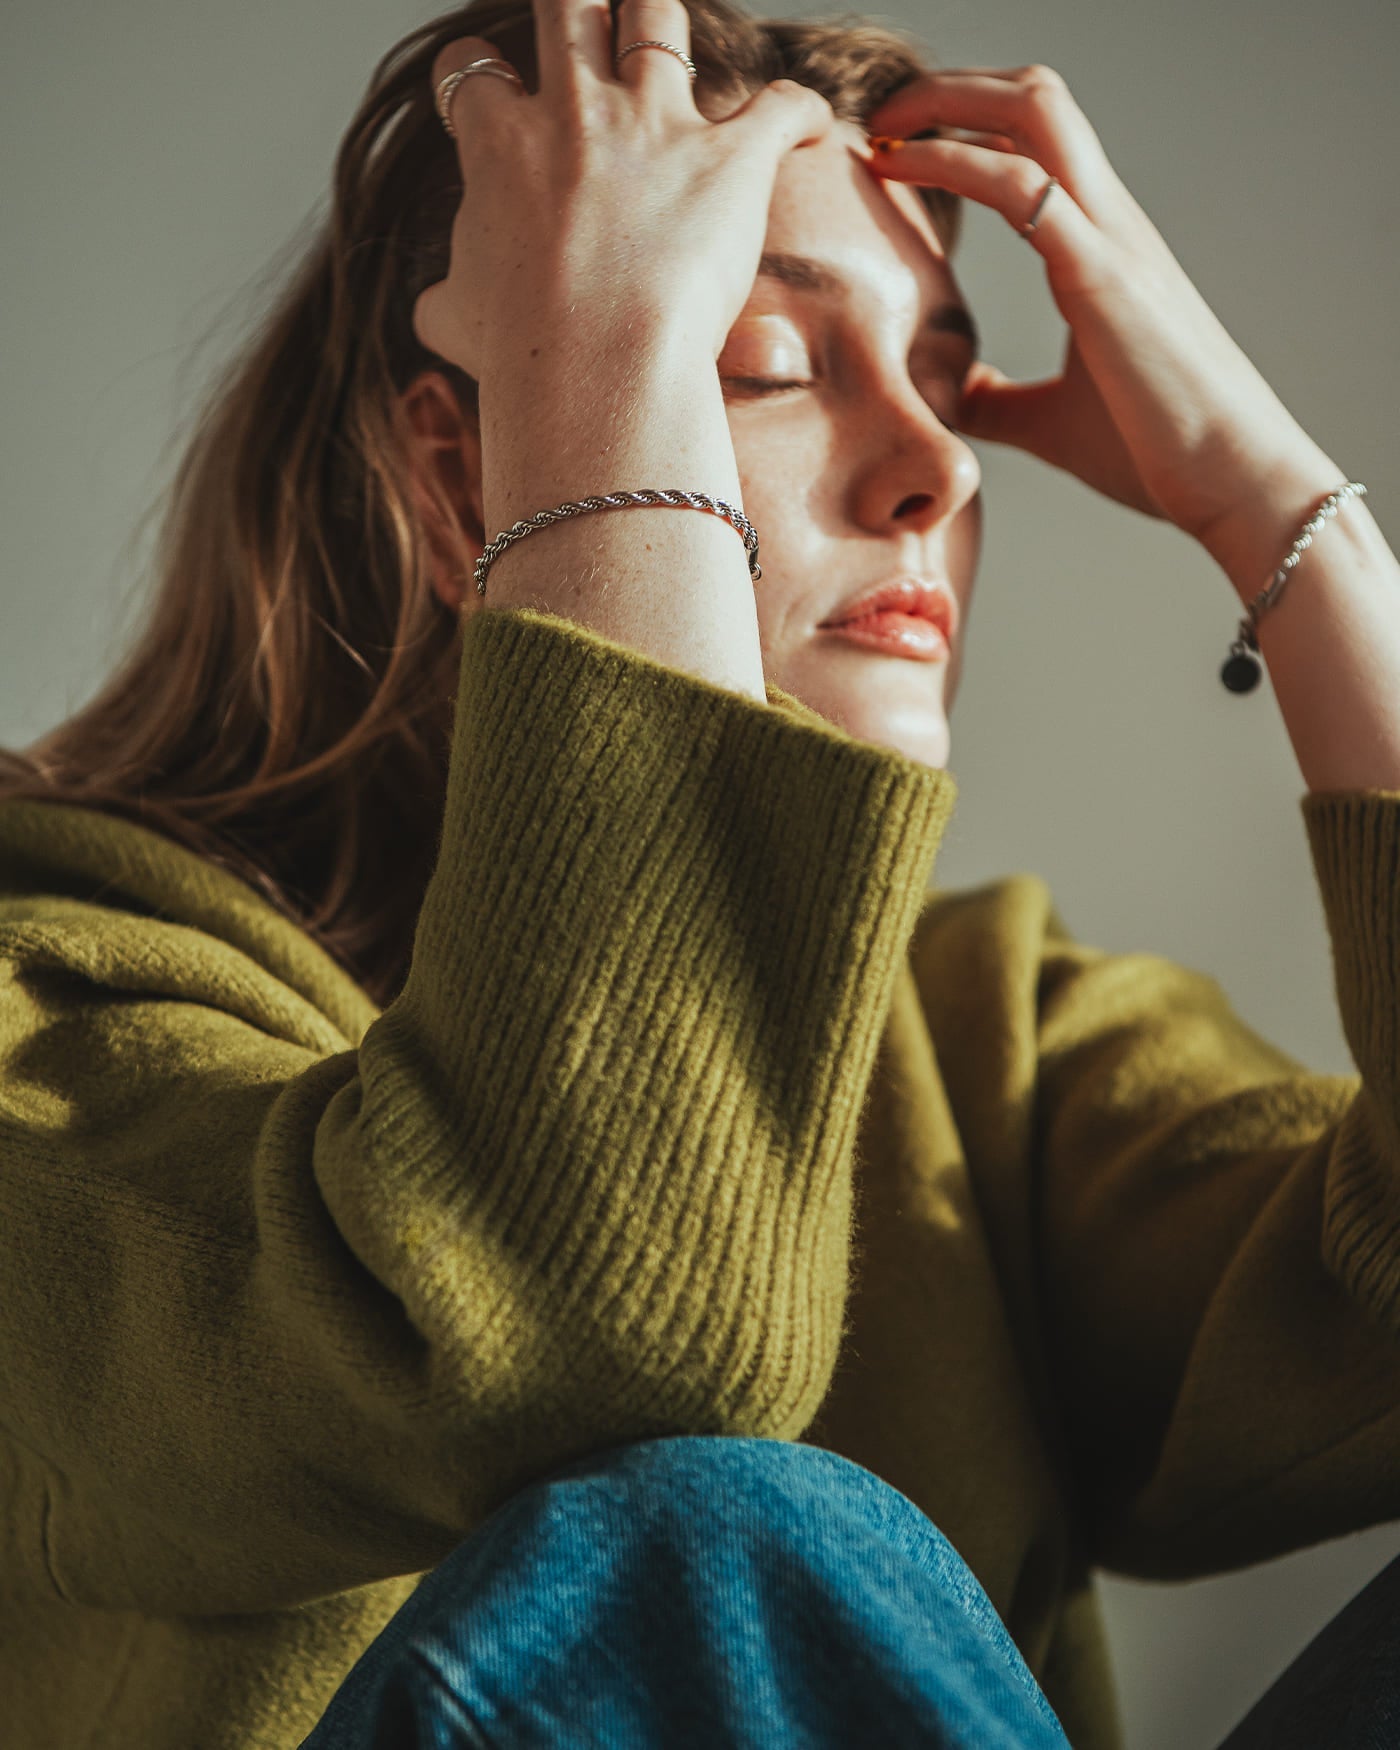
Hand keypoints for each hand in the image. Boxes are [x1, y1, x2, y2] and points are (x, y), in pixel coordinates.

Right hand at [414, 0, 834, 385]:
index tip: (491, 95)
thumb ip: (445, 297)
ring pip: (658, 21)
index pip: (475, 73)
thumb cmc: (521, 352)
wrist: (594, 365)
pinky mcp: (731, 159)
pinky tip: (804, 126)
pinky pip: (780, 106)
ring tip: (664, 38)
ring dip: (659, 23)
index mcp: (499, 144)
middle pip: (568, 11)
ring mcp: (657, 126)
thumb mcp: (455, 323)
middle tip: (579, 29)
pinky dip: (797, 113)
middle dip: (572, 13)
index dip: (480, 78)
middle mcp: (576, 112)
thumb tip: (438, 305)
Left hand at [863, 65, 1320, 549]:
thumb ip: (998, 402)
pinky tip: (901, 169)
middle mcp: (1110, 222)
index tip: (896, 148)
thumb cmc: (1157, 453)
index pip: (1036, 142)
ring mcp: (1110, 240)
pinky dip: (954, 162)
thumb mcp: (1051, 423)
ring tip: (883, 130)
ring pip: (1035, 111)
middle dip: (951, 89)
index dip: (965, 125)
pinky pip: (1023, 187)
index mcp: (1101, 246)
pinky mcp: (1102, 276)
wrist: (1232, 482)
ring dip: (947, 103)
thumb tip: (950, 398)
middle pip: (1034, 98)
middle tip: (882, 119)